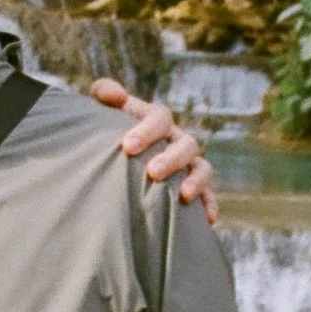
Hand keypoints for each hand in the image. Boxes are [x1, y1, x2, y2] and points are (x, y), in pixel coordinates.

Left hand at [90, 80, 217, 225]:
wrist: (113, 151)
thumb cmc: (106, 127)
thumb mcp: (100, 107)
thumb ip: (104, 91)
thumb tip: (118, 95)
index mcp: (156, 119)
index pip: (160, 118)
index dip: (147, 130)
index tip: (127, 146)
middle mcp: (176, 139)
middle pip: (185, 144)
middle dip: (171, 158)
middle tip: (153, 172)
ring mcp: (187, 162)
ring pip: (202, 167)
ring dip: (196, 180)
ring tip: (184, 195)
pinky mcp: (192, 185)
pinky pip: (208, 194)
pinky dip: (210, 204)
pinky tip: (207, 219)